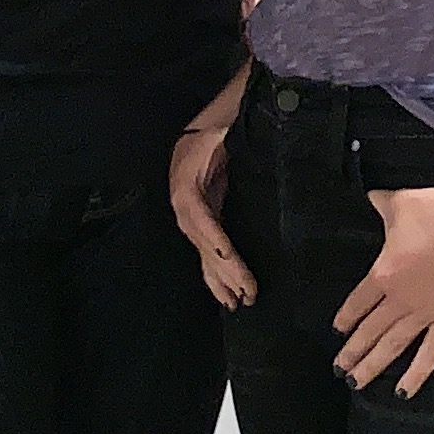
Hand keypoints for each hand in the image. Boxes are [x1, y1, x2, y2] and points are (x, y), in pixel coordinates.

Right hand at [171, 109, 255, 310]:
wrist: (201, 129)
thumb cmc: (215, 129)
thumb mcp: (221, 132)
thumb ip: (227, 139)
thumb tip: (236, 142)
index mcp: (187, 190)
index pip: (205, 223)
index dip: (218, 245)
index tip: (233, 264)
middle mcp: (185, 209)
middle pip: (205, 247)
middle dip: (226, 273)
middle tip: (247, 295)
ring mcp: (190, 217)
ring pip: (204, 255)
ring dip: (219, 281)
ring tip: (235, 304)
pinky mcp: (201, 221)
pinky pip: (205, 251)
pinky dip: (214, 272)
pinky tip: (223, 291)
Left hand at [333, 182, 433, 397]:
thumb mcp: (398, 203)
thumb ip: (381, 204)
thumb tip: (371, 196)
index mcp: (384, 274)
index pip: (358, 302)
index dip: (345, 318)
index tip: (337, 331)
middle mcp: (400, 300)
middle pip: (370, 331)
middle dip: (352, 351)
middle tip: (338, 368)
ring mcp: (425, 313)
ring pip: (393, 346)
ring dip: (372, 365)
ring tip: (355, 382)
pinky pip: (431, 352)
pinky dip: (416, 373)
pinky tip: (403, 392)